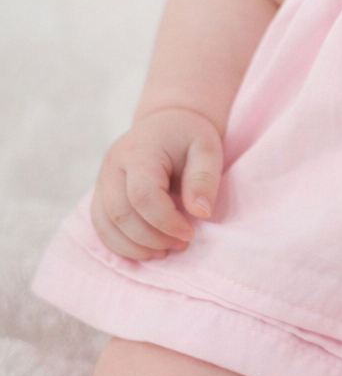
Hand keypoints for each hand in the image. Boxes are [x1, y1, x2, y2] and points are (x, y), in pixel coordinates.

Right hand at [91, 108, 222, 261]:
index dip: (165, 222)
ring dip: (134, 246)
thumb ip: (204, 178)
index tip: (190, 233)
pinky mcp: (101, 193)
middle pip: (120, 214)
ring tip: (165, 251)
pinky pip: (101, 226)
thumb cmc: (188, 137)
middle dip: (151, 238)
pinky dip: (121, 245)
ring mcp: (102, 179)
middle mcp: (113, 165)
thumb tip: (200, 213)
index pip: (143, 196)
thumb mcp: (207, 149)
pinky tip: (147, 250)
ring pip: (105, 224)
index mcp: (139, 152)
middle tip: (181, 244)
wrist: (166, 124)